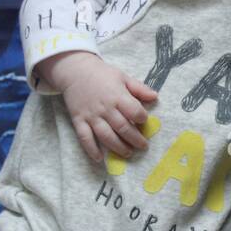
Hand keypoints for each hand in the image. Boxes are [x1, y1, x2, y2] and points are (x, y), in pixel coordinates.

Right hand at [37, 50, 158, 164]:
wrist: (75, 71)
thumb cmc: (102, 74)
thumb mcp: (123, 77)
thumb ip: (139, 88)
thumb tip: (155, 97)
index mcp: (118, 96)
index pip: (134, 111)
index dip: (142, 118)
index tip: (145, 121)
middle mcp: (105, 108)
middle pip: (123, 127)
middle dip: (135, 139)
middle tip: (143, 146)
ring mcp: (91, 116)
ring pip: (106, 136)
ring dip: (118, 147)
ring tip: (128, 153)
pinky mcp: (79, 121)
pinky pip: (85, 138)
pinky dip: (91, 149)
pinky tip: (99, 159)